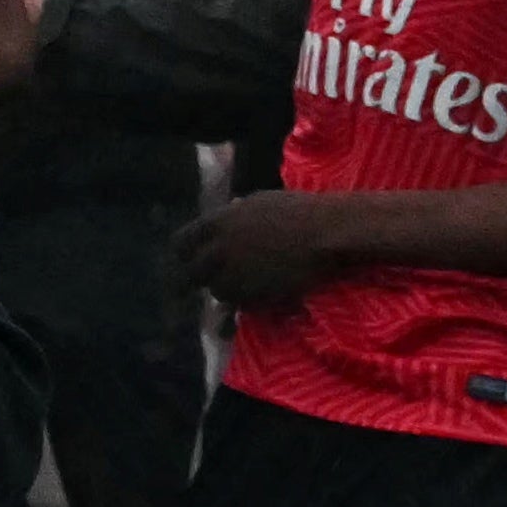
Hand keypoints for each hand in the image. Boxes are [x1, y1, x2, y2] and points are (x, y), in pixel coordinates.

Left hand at [176, 188, 355, 309]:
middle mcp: (219, 250)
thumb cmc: (298, 210)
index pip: (181, 243)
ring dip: (225, 289)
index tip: (189, 258)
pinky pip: (241, 304)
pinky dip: (246, 302)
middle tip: (210, 279)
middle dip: (200, 277)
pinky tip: (258, 295)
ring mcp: (236, 274)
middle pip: (193, 272)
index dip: (185, 252)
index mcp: (216, 223)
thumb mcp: (257, 203)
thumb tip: (228, 215)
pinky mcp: (257, 294)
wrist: (325, 232)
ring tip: (240, 286)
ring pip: (217, 291)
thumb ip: (235, 215)